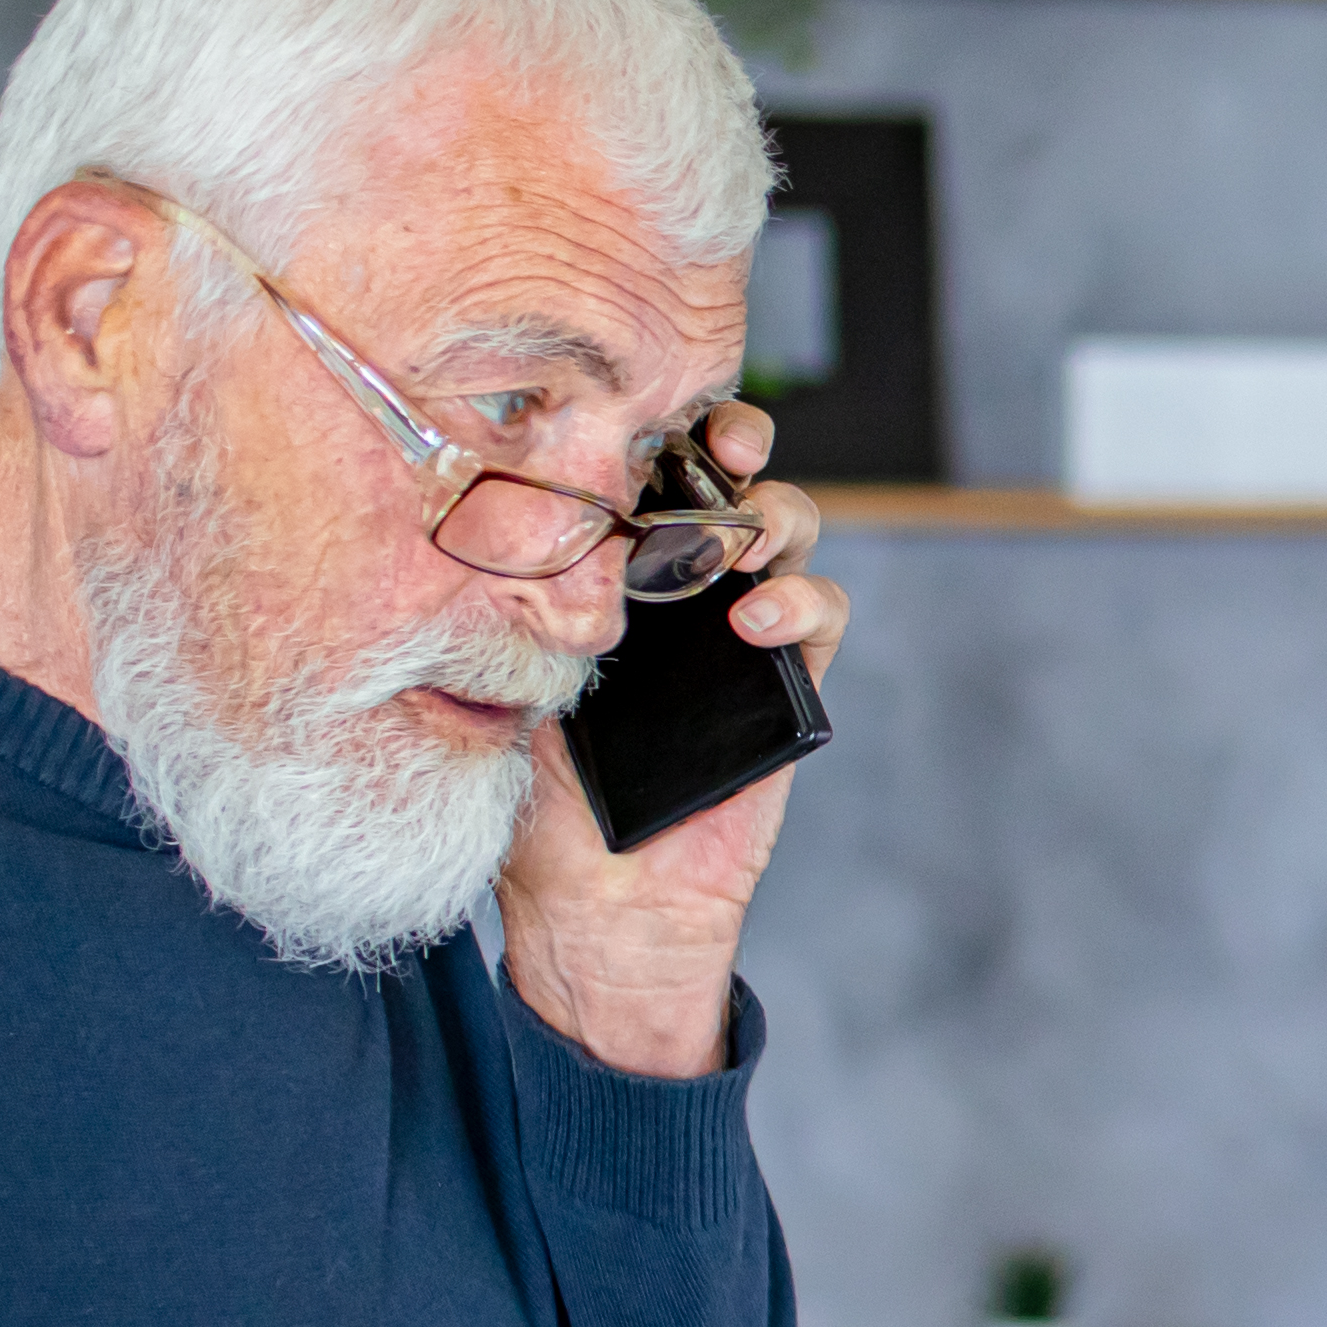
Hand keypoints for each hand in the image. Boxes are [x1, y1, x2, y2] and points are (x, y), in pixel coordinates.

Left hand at [496, 401, 845, 1080]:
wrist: (598, 913)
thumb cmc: (539, 810)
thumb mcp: (506, 692)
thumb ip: (521, 614)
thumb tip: (515, 522)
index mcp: (606, 579)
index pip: (638, 476)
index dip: (649, 430)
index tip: (632, 413)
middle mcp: (677, 593)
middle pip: (725, 480)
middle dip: (734, 442)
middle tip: (724, 447)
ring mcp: (738, 634)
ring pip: (786, 532)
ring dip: (774, 518)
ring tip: (740, 543)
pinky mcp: (788, 687)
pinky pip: (820, 617)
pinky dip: (803, 600)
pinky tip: (759, 620)